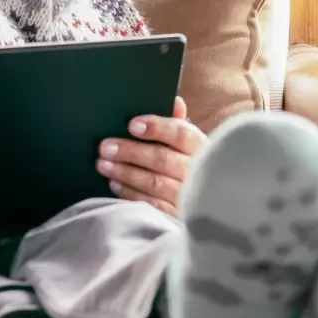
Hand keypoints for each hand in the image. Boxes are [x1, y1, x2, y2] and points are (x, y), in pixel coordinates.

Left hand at [97, 96, 205, 215]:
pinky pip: (151, 205)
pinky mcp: (178, 217)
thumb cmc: (198, 169)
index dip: (156, 128)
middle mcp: (198, 173)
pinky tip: (115, 185)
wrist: (215, 207)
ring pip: (153, 183)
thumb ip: (181, 124)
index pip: (181, 134)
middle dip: (130, 152)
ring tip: (103, 165)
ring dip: (125, 173)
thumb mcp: (194, 147)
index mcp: (203, 149)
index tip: (132, 125)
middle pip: (162, 159)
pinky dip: (131, 194)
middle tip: (104, 147)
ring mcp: (189, 197)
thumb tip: (174, 101)